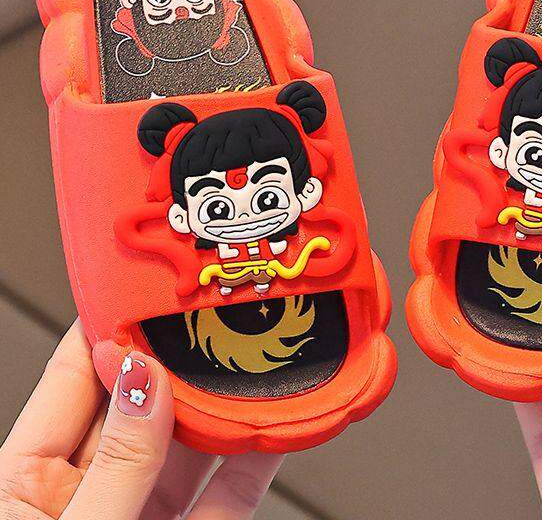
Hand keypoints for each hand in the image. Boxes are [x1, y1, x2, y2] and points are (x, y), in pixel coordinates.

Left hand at [0, 321, 282, 518]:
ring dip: (222, 405)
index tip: (147, 287)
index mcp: (27, 484)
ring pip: (187, 446)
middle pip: (139, 405)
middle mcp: (86, 492)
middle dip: (178, 360)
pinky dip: (253, 462)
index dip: (109, 327)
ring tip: (252, 360)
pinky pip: (226, 495)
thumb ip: (118, 463)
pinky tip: (273, 427)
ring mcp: (138, 515)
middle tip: (214, 316)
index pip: (73, 379)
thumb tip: (145, 380)